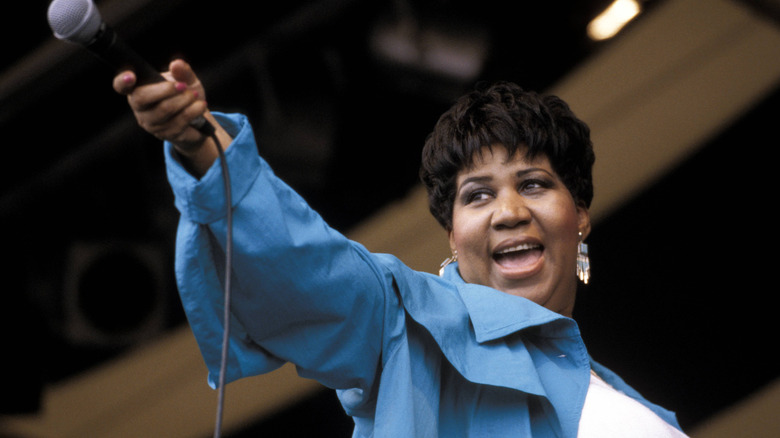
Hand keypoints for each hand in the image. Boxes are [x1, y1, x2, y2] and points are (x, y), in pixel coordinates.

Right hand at [114, 59, 230, 175]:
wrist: (198, 121)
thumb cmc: (185, 96)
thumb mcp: (186, 80)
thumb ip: (182, 72)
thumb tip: (176, 64)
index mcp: (138, 89)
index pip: (121, 86)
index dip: (122, 81)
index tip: (130, 76)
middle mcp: (139, 108)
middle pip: (142, 98)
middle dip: (165, 90)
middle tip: (184, 86)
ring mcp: (150, 123)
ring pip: (163, 110)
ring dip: (184, 100)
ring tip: (195, 95)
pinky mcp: (164, 134)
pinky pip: (178, 121)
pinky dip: (193, 111)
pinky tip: (200, 106)